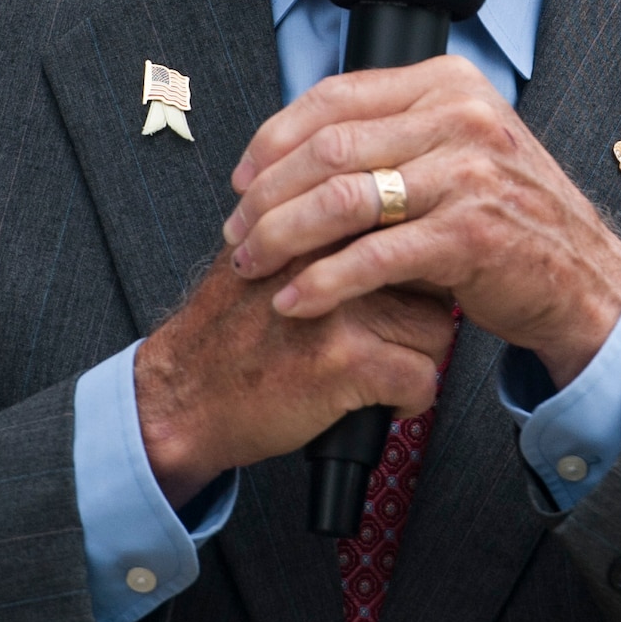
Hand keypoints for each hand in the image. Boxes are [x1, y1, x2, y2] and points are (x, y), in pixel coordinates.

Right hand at [135, 251, 455, 508]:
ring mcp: (341, 307)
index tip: (411, 284)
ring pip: (437, 327)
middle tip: (400, 332)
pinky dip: (410, 400)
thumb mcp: (262, 252)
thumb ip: (315, 227)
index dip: (417, 257)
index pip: (406, 219)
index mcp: (315, 222)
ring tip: (387, 369)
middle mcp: (331, 254)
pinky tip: (381, 402)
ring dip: (420, 357)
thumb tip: (386, 219)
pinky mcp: (347, 362)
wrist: (184, 393)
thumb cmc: (226, 331)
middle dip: (426, 307)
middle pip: (432, 271)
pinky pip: (422, 378)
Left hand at [222, 56, 620, 386]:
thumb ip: (388, 136)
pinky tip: (293, 299)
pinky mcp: (470, 235)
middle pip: (328, 147)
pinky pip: (372, 257)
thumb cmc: (507, 218)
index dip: (273, 138)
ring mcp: (469, 174)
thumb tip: (289, 148)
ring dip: (281, 236)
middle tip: (236, 230)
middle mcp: (461, 117)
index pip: (334, 97)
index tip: (242, 177)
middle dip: (266, 194)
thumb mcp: (456, 150)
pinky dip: (322, 282)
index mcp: (448, 84)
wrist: (582, 278)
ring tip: (251, 264)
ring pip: (341, 199)